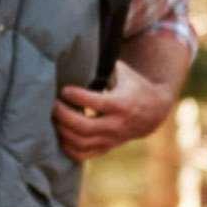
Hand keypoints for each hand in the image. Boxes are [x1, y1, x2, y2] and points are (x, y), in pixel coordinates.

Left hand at [55, 57, 180, 160]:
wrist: (153, 112)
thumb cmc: (133, 86)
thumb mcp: (124, 72)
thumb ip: (104, 65)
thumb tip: (78, 52)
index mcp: (122, 104)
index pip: (95, 102)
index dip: (77, 96)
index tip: (64, 89)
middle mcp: (116, 124)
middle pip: (84, 127)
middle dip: (64, 116)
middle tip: (52, 105)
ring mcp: (112, 139)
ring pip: (81, 143)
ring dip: (63, 132)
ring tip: (53, 118)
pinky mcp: (107, 147)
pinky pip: (84, 154)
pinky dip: (68, 148)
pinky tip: (60, 135)